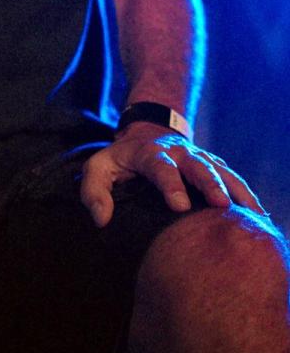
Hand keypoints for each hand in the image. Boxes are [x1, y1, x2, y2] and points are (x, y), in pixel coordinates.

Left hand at [80, 122, 267, 226]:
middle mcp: (180, 153)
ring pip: (222, 171)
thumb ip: (93, 191)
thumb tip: (101, 219)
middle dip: (210, 184)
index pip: (160, 167)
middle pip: (199, 166)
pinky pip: (234, 179)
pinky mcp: (214, 167)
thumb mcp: (99, 167)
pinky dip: (247, 195)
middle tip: (221, 204)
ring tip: (252, 213)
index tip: (180, 205)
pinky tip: (259, 216)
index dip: (171, 184)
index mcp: (150, 153)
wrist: (148, 133)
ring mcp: (200, 159)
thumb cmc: (121, 160)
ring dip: (236, 190)